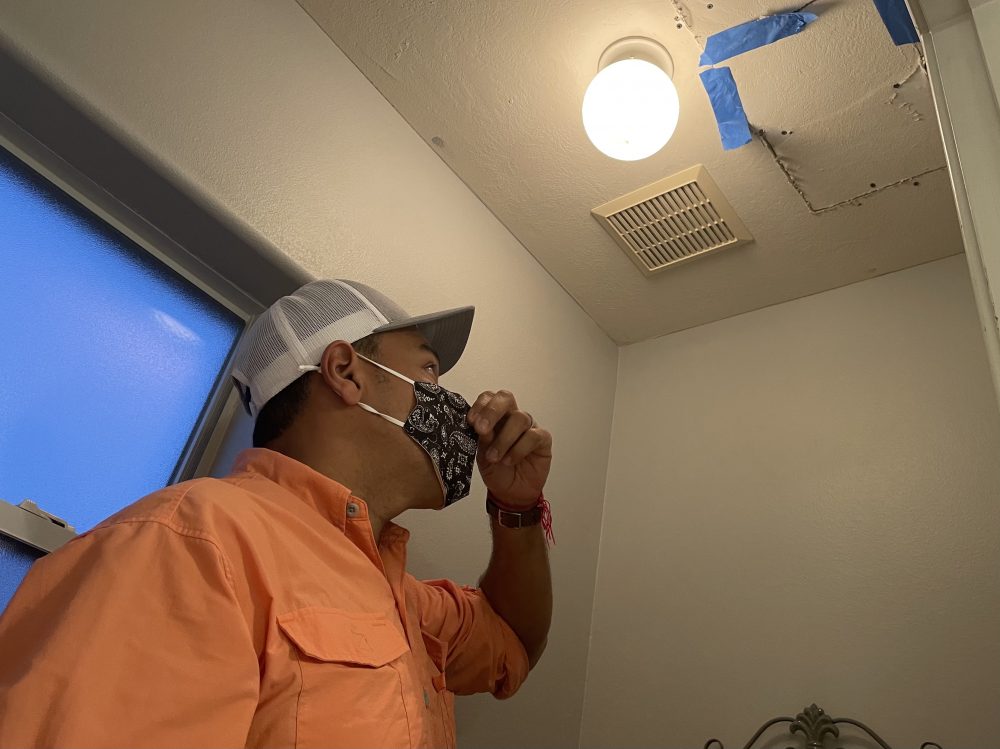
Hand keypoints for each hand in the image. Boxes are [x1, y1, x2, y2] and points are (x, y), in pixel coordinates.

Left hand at [467, 389, 551, 508]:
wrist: (511, 494)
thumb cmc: (496, 471)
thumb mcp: (482, 456)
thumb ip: (483, 440)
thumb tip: (481, 427)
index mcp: (494, 418)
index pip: (488, 398)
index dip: (480, 406)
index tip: (471, 421)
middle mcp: (511, 418)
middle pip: (505, 398)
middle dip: (492, 411)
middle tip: (482, 429)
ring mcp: (528, 427)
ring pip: (519, 419)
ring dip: (504, 439)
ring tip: (494, 457)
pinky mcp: (543, 439)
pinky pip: (533, 436)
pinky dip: (519, 449)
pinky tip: (509, 461)